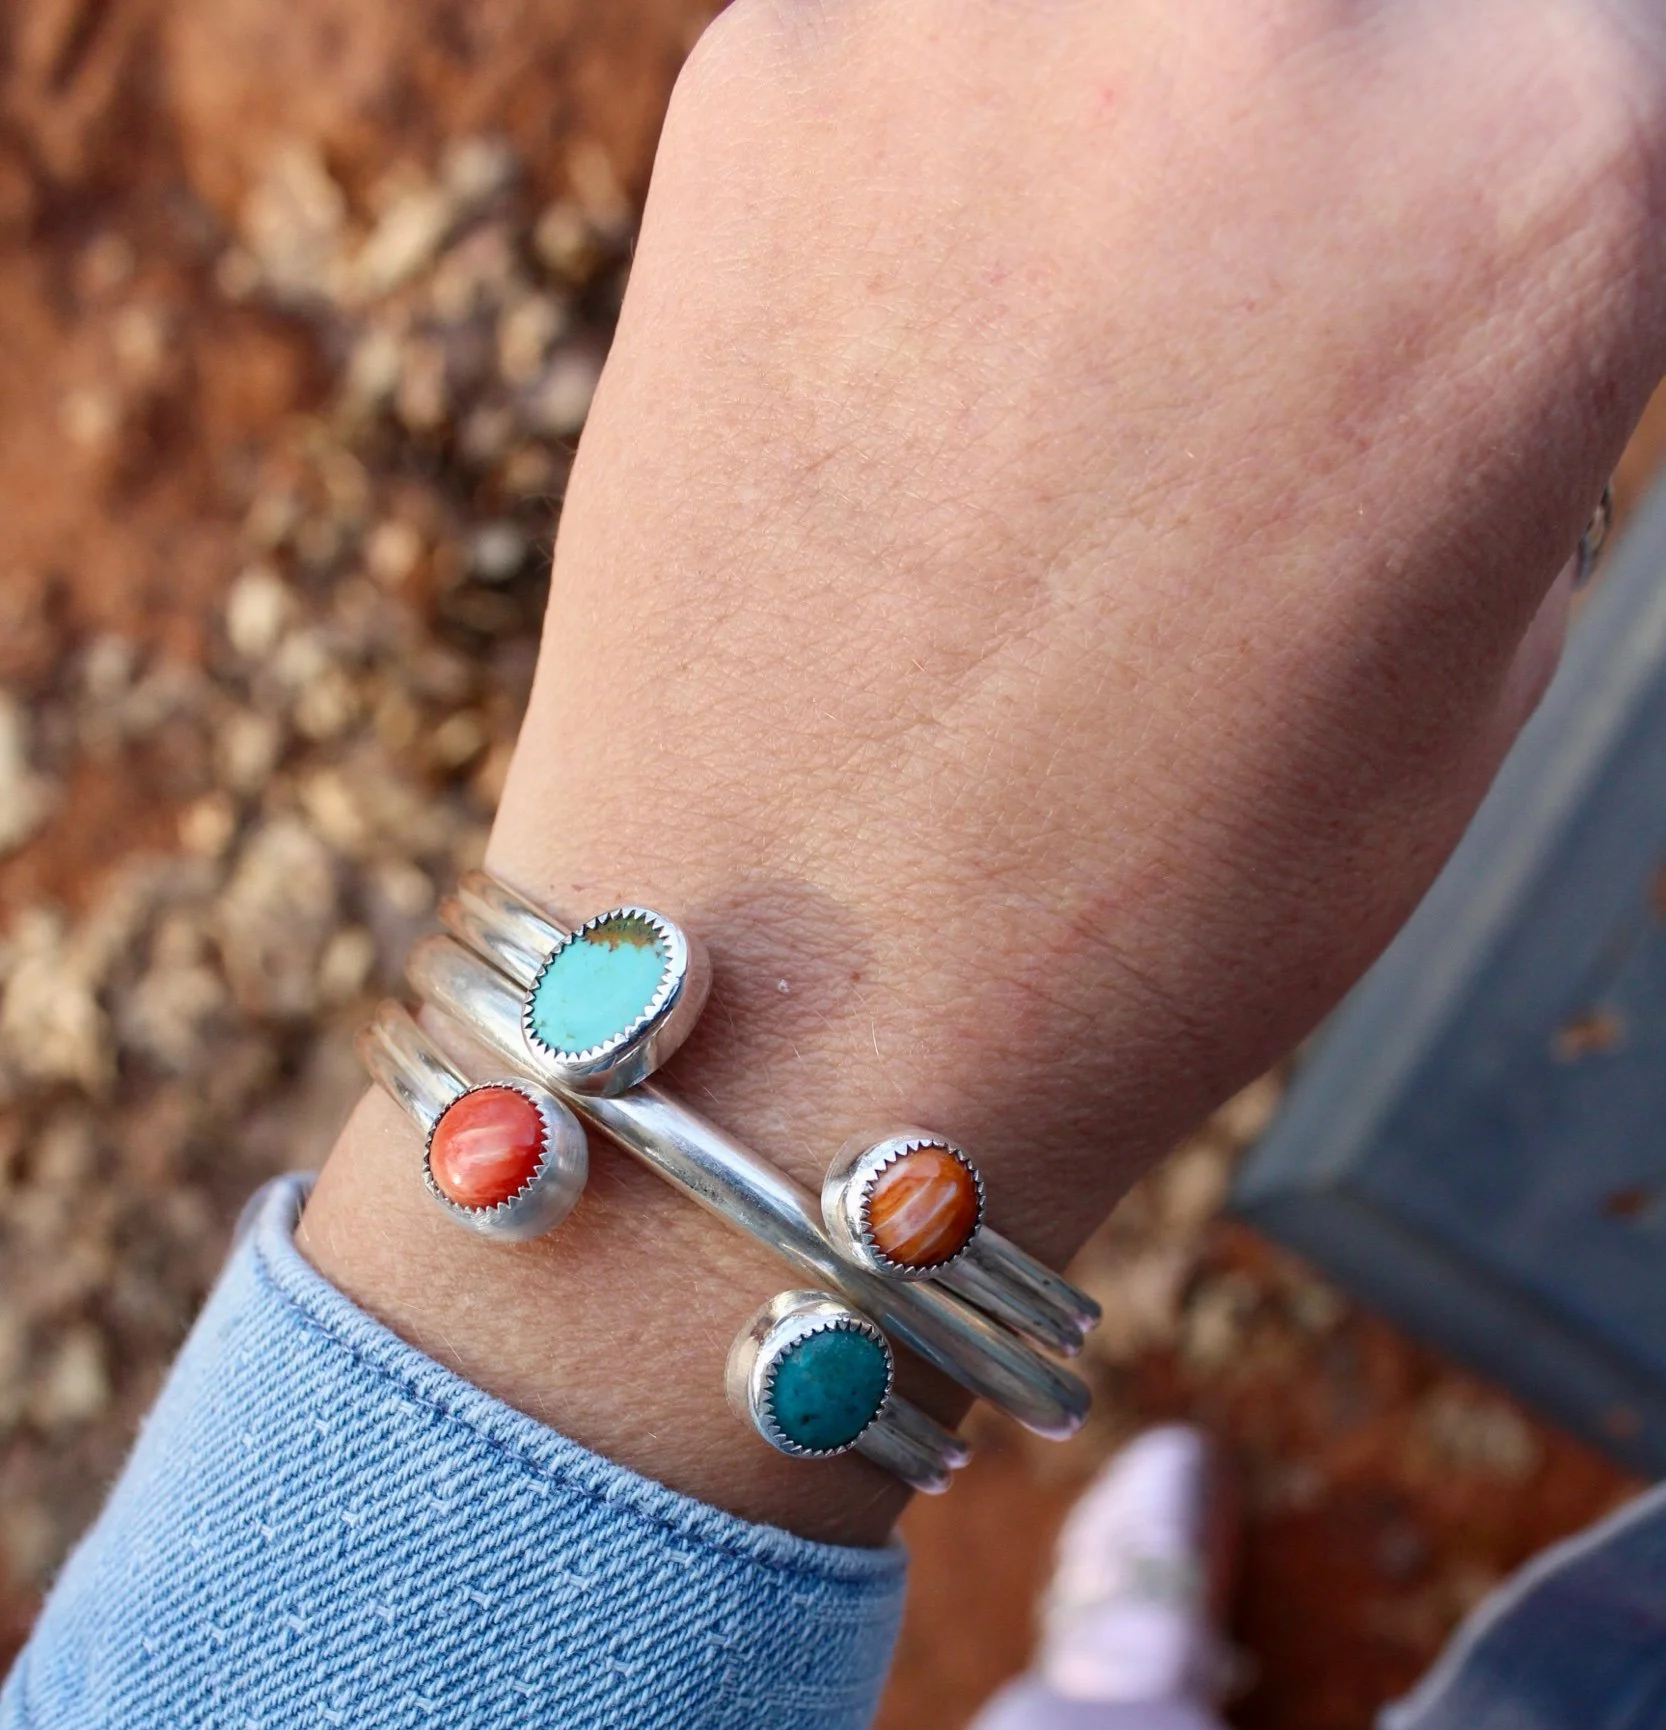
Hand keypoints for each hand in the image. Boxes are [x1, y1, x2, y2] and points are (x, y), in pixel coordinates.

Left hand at [303, 0, 1665, 1539]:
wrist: (804, 1004)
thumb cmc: (1167, 888)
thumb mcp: (1484, 633)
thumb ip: (1509, 350)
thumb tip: (1445, 211)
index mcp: (1543, 173)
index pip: (1601, 48)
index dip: (1521, 180)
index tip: (1439, 277)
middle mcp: (1284, 18)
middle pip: (1373, 0)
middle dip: (1345, 124)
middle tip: (1258, 297)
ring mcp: (995, 6)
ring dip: (1146, 109)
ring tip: (1086, 328)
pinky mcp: (766, 58)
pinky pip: (937, 29)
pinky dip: (960, 144)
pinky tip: (934, 353)